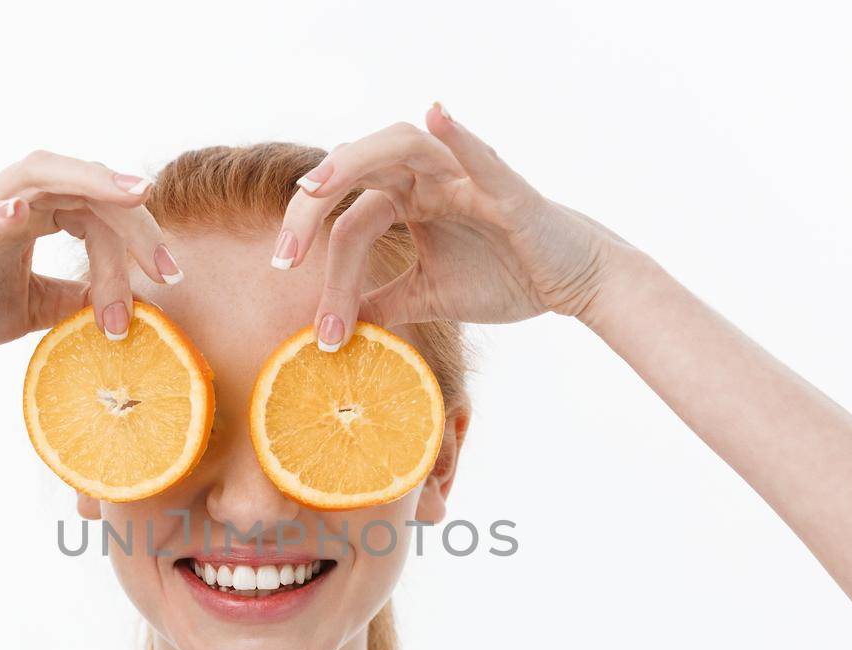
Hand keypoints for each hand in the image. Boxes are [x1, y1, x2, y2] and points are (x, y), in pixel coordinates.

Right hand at [0, 151, 184, 374]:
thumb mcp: (29, 309)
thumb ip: (71, 298)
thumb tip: (124, 302)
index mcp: (29, 214)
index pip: (98, 208)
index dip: (140, 238)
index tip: (171, 280)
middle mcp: (6, 199)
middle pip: (84, 185)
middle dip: (134, 221)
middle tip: (169, 267)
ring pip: (40, 175)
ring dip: (90, 185)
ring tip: (130, 197)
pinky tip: (22, 214)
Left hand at [273, 104, 625, 347]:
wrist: (569, 281)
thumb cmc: (504, 276)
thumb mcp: (427, 297)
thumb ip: (381, 303)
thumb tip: (334, 330)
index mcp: (406, 201)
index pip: (348, 226)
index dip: (326, 276)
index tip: (320, 333)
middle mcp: (428, 179)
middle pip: (355, 173)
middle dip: (311, 210)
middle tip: (282, 256)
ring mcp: (465, 177)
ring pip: (401, 147)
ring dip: (354, 161)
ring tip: (316, 186)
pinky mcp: (507, 190)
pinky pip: (479, 156)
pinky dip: (459, 136)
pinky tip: (436, 114)